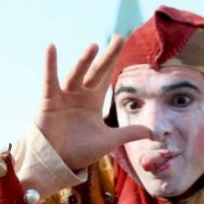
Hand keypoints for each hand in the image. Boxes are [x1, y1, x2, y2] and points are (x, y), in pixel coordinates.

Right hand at [37, 36, 151, 170]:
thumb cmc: (80, 152)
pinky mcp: (49, 101)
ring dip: (84, 61)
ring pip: (76, 75)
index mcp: (93, 101)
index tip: (121, 41)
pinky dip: (49, 66)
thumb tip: (154, 133)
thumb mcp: (108, 141)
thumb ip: (129, 133)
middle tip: (118, 38)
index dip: (113, 60)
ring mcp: (64, 96)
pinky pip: (49, 81)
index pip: (106, 77)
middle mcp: (79, 94)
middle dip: (107, 57)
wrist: (57, 164)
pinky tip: (51, 48)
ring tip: (94, 46)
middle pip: (96, 72)